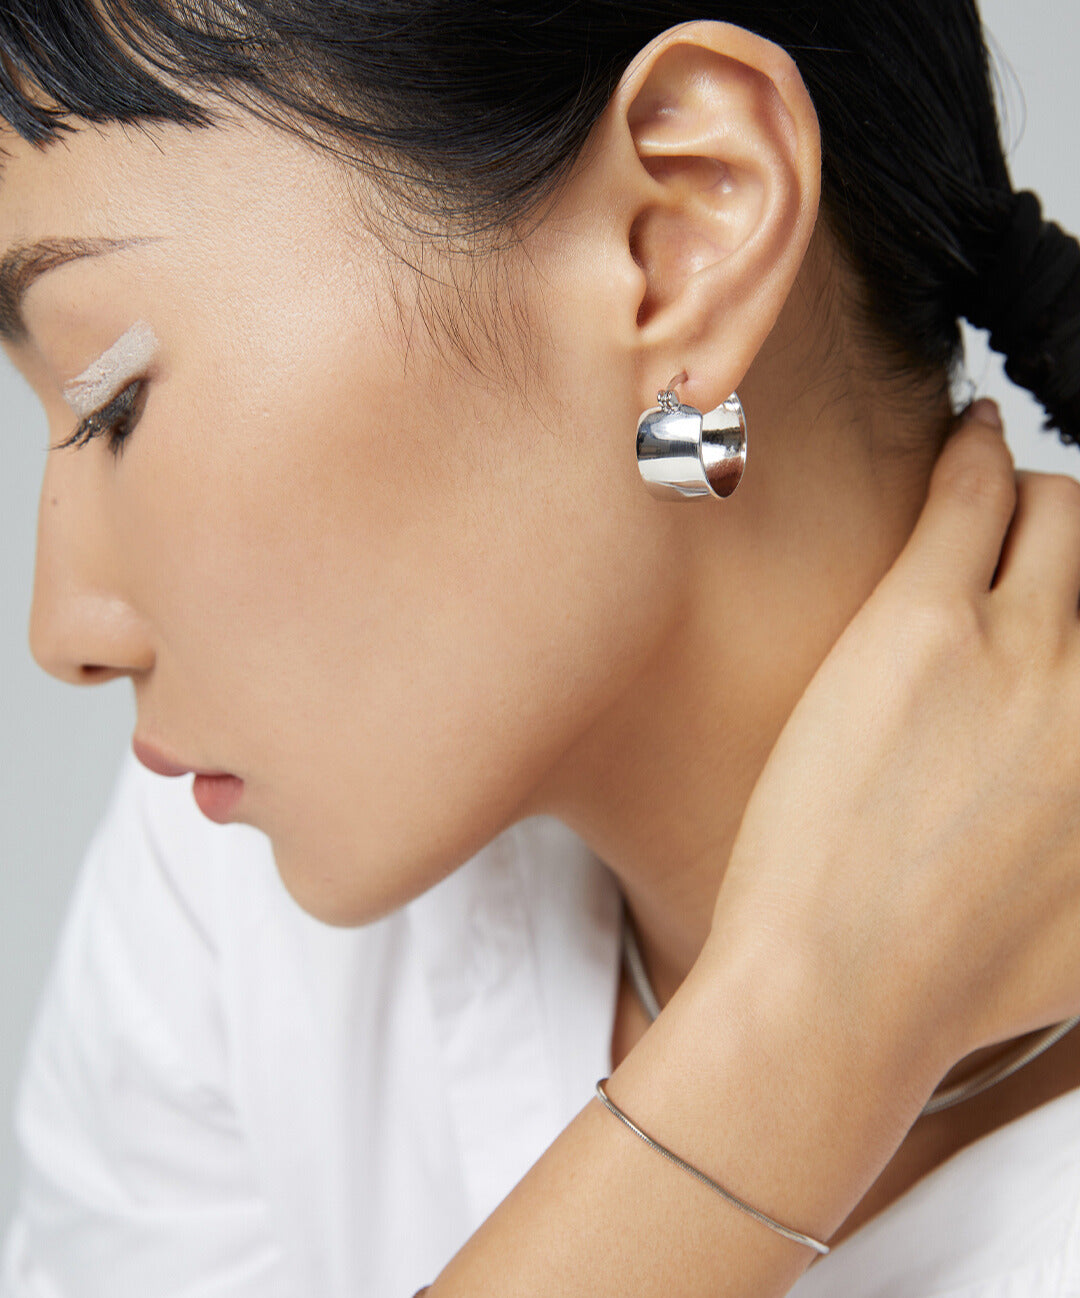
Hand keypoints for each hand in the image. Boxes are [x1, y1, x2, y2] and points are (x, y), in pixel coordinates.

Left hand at [709, 400, 1079, 1075]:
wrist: (844, 988)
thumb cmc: (954, 978)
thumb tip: (1079, 796)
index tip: (1078, 607)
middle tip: (1043, 553)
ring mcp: (1027, 648)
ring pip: (1061, 510)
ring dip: (1034, 498)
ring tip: (999, 500)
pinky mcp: (925, 624)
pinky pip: (973, 497)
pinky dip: (977, 453)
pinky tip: (967, 439)